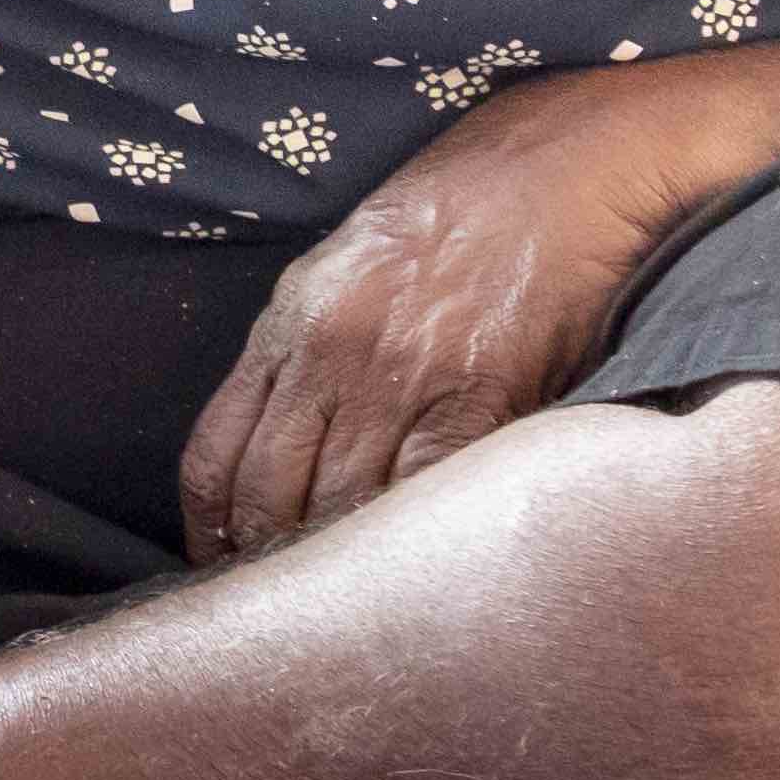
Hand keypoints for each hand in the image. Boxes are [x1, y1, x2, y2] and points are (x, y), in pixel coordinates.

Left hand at [176, 58, 779, 564]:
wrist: (565, 158)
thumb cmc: (462, 212)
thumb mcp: (349, 265)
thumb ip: (307, 351)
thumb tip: (286, 451)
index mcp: (291, 320)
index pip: (217, 456)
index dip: (213, 534)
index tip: (227, 575)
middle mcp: (334, 350)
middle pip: (273, 497)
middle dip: (272, 566)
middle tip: (288, 621)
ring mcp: (405, 372)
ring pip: (345, 506)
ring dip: (343, 569)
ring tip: (353, 616)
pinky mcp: (483, 389)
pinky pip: (430, 491)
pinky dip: (418, 542)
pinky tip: (420, 576)